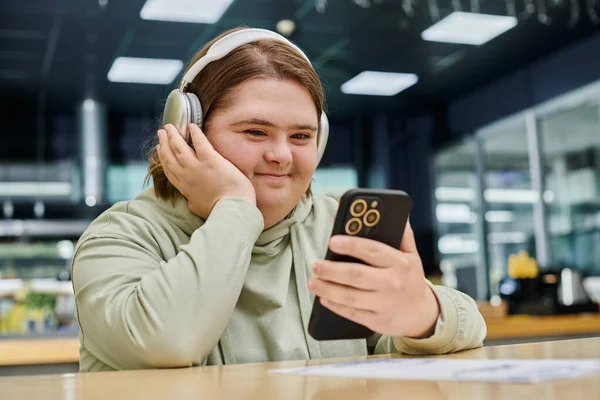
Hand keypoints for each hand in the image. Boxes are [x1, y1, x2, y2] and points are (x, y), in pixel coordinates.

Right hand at [157, 123, 255, 218]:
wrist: (231, 210)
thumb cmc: (219, 211)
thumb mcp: (199, 209)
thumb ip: (192, 203)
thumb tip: (190, 202)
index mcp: (184, 188)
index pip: (169, 169)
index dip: (163, 157)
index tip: (160, 148)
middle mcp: (186, 176)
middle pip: (170, 156)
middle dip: (164, 142)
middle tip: (161, 132)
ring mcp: (197, 167)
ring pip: (180, 147)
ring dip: (173, 135)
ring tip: (170, 126)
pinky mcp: (211, 160)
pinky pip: (200, 142)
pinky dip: (195, 133)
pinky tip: (192, 125)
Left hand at [308, 221, 440, 338]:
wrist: (422, 315)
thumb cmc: (410, 279)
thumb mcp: (412, 256)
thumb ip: (403, 235)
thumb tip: (399, 214)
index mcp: (400, 263)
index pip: (373, 251)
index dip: (352, 245)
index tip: (332, 241)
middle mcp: (393, 283)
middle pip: (357, 275)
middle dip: (332, 270)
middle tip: (315, 265)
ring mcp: (384, 303)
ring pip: (351, 296)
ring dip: (328, 289)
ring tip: (312, 282)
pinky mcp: (376, 319)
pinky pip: (352, 313)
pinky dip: (335, 306)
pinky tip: (323, 298)